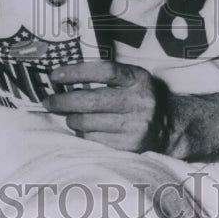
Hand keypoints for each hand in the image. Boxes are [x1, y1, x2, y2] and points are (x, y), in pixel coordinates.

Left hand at [42, 60, 171, 152]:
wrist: (169, 126)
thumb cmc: (139, 97)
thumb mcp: (131, 79)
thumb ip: (105, 75)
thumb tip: (63, 79)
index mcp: (138, 79)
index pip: (104, 71)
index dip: (76, 72)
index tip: (55, 75)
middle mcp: (139, 102)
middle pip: (91, 100)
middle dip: (63, 101)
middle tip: (49, 101)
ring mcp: (136, 126)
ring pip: (88, 123)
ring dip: (72, 119)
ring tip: (71, 116)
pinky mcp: (130, 146)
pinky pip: (94, 139)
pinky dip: (83, 134)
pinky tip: (86, 129)